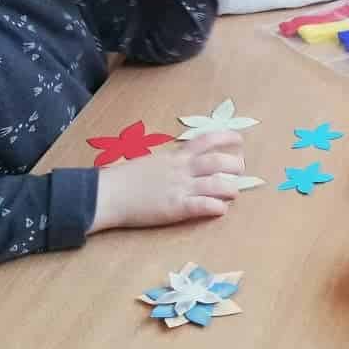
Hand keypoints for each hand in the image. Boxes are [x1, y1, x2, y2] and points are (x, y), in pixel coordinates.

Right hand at [91, 131, 245, 229]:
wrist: (108, 194)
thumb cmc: (126, 178)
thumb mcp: (152, 161)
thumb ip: (172, 161)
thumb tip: (185, 161)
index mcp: (176, 156)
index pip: (207, 140)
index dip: (227, 138)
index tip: (240, 140)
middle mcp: (182, 169)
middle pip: (220, 162)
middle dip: (236, 167)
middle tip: (239, 173)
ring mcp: (181, 188)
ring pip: (218, 184)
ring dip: (232, 189)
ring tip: (232, 193)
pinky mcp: (176, 207)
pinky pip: (205, 205)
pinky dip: (218, 207)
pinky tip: (220, 210)